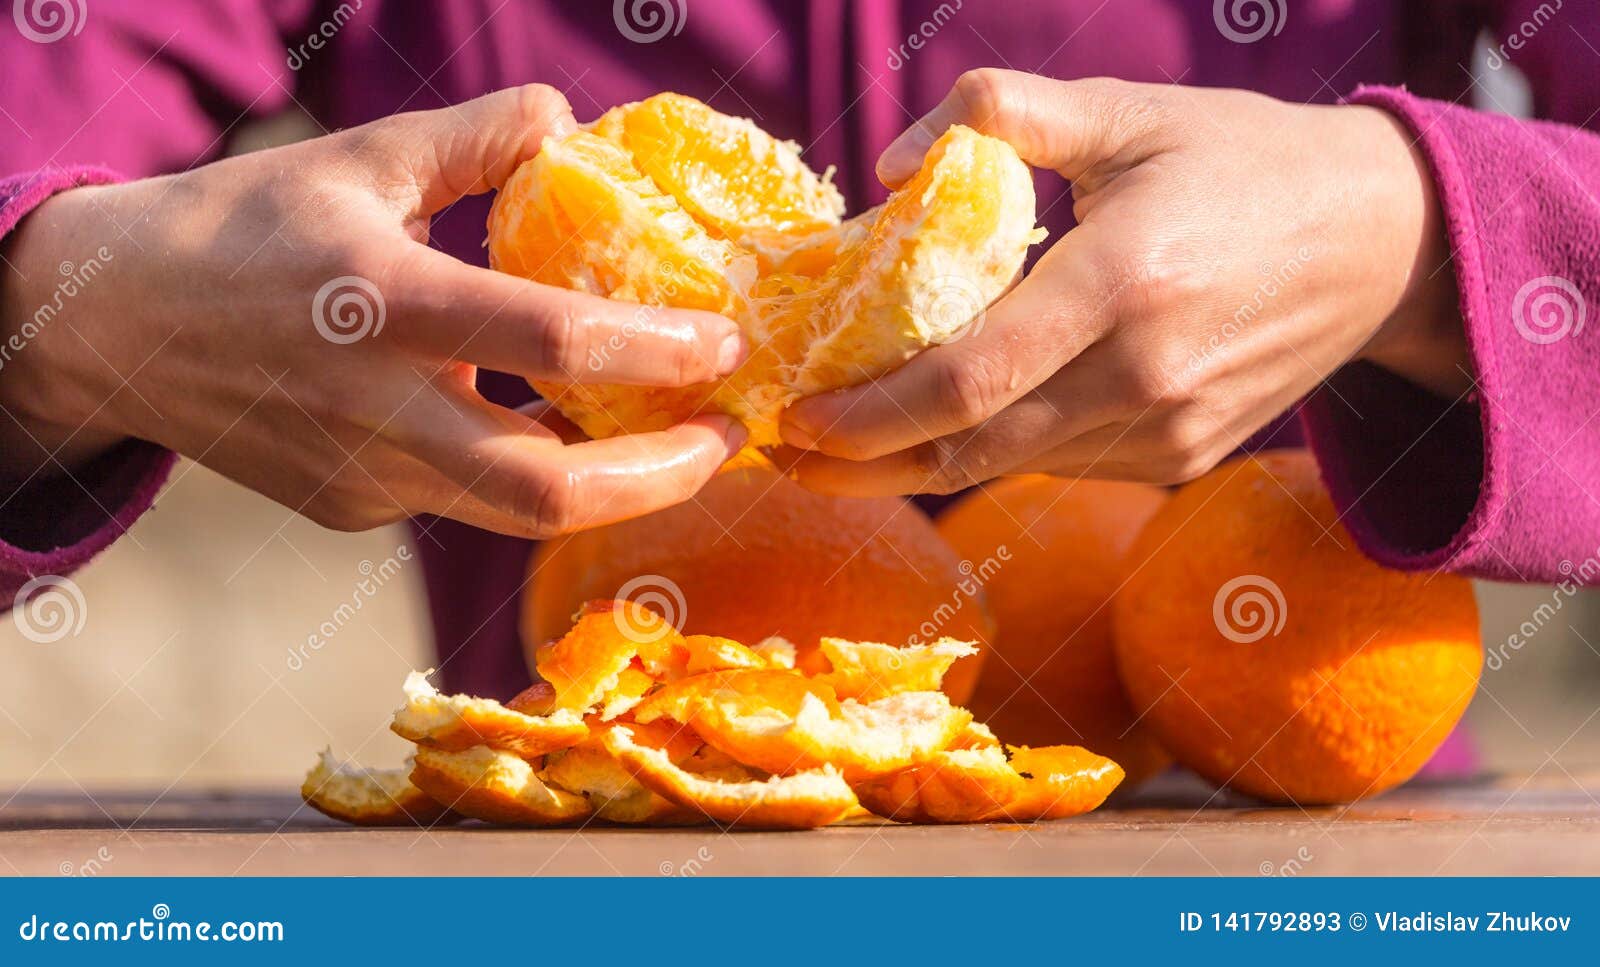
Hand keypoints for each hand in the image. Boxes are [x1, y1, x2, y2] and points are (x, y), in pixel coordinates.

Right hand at [0, 85, 746, 536]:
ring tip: (673, 441)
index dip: (659, 351)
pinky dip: (528, 471)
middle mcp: (378, 412)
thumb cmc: (245, 229)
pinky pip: (464, 501)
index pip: (553, 345)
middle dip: (662, 480)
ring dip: (611, 485)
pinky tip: (560, 431)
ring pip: (515, 513)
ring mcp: (364, 477)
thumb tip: (572, 120)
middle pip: (548, 492)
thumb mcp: (360, 160)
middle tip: (728, 440)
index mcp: (387, 305)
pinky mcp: (352, 510)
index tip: (727, 344)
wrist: (114, 326)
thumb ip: (476, 140)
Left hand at [777, 70, 1465, 494]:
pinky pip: (1059, 461)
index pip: (969, 380)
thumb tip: (887, 167)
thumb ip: (1001, 114)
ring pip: (1011, 464)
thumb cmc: (1242, 161)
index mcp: (1123, 281)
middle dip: (867, 466)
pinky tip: (955, 418)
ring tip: (847, 436)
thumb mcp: (1127, 111)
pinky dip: (995, 446)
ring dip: (922, 459)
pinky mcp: (1179, 459)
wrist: (1381, 245)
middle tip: (785, 455)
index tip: (794, 419)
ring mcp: (1166, 432)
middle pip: (972, 451)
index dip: (871, 415)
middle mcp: (1144, 377)